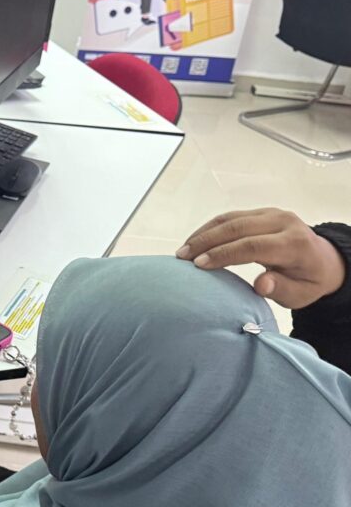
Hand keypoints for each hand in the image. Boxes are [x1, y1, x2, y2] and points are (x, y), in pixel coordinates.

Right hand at [176, 208, 345, 308]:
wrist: (323, 261)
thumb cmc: (308, 281)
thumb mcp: (300, 294)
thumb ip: (280, 289)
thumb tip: (261, 284)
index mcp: (295, 243)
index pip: (253, 245)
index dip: (224, 254)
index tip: (199, 265)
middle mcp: (284, 222)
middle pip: (237, 227)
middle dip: (206, 241)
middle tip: (182, 256)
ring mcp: (271, 214)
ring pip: (230, 218)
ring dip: (203, 233)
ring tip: (183, 249)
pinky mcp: (261, 212)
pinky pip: (231, 216)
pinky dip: (210, 228)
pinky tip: (195, 241)